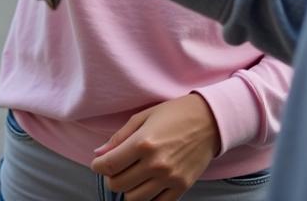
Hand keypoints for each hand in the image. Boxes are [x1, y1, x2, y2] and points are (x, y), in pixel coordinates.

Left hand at [91, 95, 220, 200]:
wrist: (209, 120)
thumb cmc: (174, 114)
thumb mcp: (143, 116)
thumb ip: (119, 136)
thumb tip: (99, 153)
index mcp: (143, 143)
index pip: (109, 165)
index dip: (97, 166)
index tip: (98, 163)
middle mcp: (155, 164)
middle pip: (119, 184)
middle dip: (111, 177)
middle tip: (115, 168)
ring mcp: (169, 178)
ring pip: (134, 199)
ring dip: (128, 189)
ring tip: (132, 175)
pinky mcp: (182, 187)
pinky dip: (147, 198)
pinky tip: (146, 184)